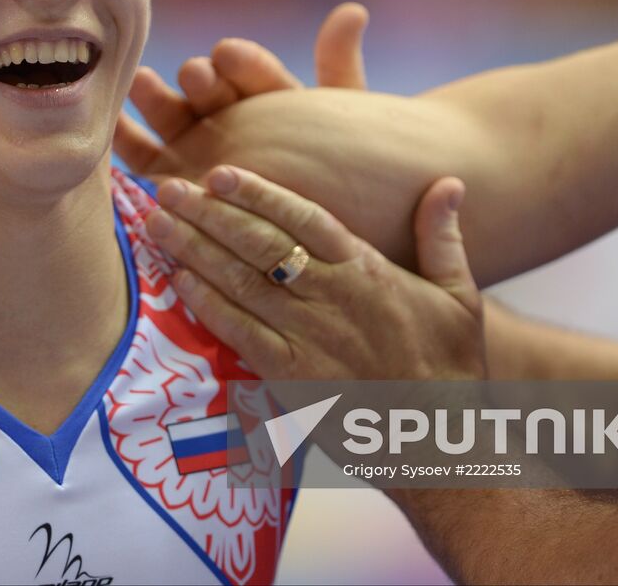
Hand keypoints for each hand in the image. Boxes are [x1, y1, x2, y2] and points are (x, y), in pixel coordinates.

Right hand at [113, 3, 368, 174]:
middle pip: (208, 92)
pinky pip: (144, 158)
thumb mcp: (349, 123)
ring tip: (141, 82)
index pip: (255, 72)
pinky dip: (124, 139)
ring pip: (172, 117)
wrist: (328, 250)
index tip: (229, 55)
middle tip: (192, 73)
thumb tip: (352, 10)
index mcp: (271, 97)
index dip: (242, 64)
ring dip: (155, 98)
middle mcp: (231, 117)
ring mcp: (199, 148)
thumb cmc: (351, 183)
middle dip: (199, 81)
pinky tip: (107, 123)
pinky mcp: (173, 182)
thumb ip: (340, 70)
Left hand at [142, 165, 485, 381]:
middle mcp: (333, 299)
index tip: (221, 173)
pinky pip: (240, 334)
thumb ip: (442, 236)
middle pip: (259, 245)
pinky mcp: (291, 379)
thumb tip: (451, 182)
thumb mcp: (459, 295)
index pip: (304, 219)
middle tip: (169, 187)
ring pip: (241, 284)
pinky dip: (207, 305)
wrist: (441, 444)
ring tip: (158, 224)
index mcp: (368, 272)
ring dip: (195, 251)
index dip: (260, 194)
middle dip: (210, 213)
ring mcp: (309, 339)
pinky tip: (178, 281)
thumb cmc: (452, 368)